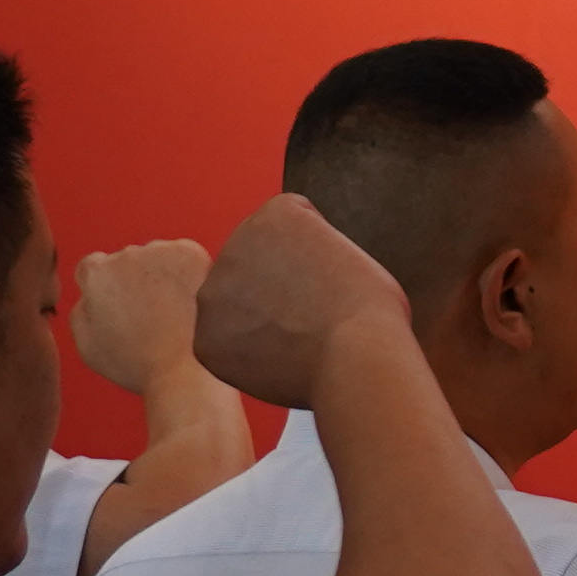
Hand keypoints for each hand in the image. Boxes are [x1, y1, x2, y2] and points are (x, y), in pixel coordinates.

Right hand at [71, 239, 216, 398]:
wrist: (180, 369)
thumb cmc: (133, 362)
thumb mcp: (87, 341)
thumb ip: (82, 307)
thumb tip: (89, 291)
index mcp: (95, 273)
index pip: (94, 266)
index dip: (107, 287)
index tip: (122, 304)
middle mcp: (125, 255)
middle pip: (127, 259)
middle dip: (135, 279)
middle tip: (150, 313)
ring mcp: (159, 252)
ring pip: (157, 256)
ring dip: (162, 274)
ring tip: (172, 311)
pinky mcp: (191, 253)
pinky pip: (185, 256)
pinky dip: (188, 272)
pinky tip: (190, 300)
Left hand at [183, 195, 411, 412]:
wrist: (354, 359)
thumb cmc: (370, 311)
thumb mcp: (348, 252)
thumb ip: (310, 251)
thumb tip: (293, 278)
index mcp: (275, 215)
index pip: (285, 234)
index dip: (312, 260)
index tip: (329, 282)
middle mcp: (234, 244)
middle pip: (252, 267)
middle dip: (273, 286)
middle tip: (310, 314)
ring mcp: (215, 293)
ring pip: (234, 306)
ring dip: (255, 319)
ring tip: (296, 340)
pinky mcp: (206, 339)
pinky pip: (226, 346)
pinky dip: (247, 356)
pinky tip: (280, 360)